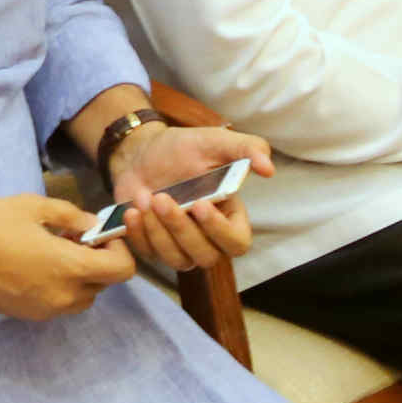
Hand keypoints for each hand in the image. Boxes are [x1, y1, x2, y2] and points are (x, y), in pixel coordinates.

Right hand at [0, 191, 136, 319]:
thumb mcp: (34, 206)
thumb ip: (72, 216)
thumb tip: (92, 225)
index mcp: (69, 267)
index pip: (122, 270)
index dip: (120, 249)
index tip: (102, 234)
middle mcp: (64, 295)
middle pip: (104, 284)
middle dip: (99, 261)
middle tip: (77, 238)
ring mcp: (47, 310)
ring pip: (84, 297)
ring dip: (82, 277)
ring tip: (57, 252)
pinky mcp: (31, 315)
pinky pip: (62, 304)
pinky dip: (63, 287)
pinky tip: (39, 266)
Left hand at [109, 121, 269, 271]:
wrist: (141, 152)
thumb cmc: (183, 148)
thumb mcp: (215, 142)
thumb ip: (247, 149)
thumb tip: (269, 168)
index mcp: (229, 215)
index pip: (237, 243)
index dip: (221, 231)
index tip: (200, 204)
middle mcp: (207, 237)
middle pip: (206, 257)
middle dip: (182, 229)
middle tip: (162, 197)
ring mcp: (180, 246)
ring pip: (177, 260)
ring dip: (159, 232)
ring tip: (145, 199)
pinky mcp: (153, 247)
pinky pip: (149, 255)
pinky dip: (139, 234)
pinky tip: (132, 210)